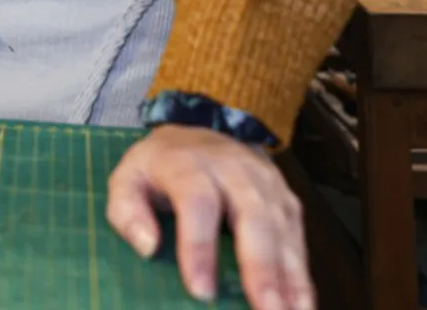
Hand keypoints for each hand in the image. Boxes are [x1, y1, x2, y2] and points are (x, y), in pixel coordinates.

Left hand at [107, 124, 311, 308]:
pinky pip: (298, 238)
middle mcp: (235, 170)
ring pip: (282, 229)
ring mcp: (266, 184)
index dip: (200, 246)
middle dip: (261, 267)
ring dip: (290, 277)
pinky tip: (302, 306)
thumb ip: (126, 210)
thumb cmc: (159, 168)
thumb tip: (147, 247)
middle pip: (253, 216)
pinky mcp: (286, 201)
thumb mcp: (126, 178)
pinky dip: (302, 275)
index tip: (201, 291)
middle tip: (265, 309)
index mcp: (189, 163)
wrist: (198, 136)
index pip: (198, 202)